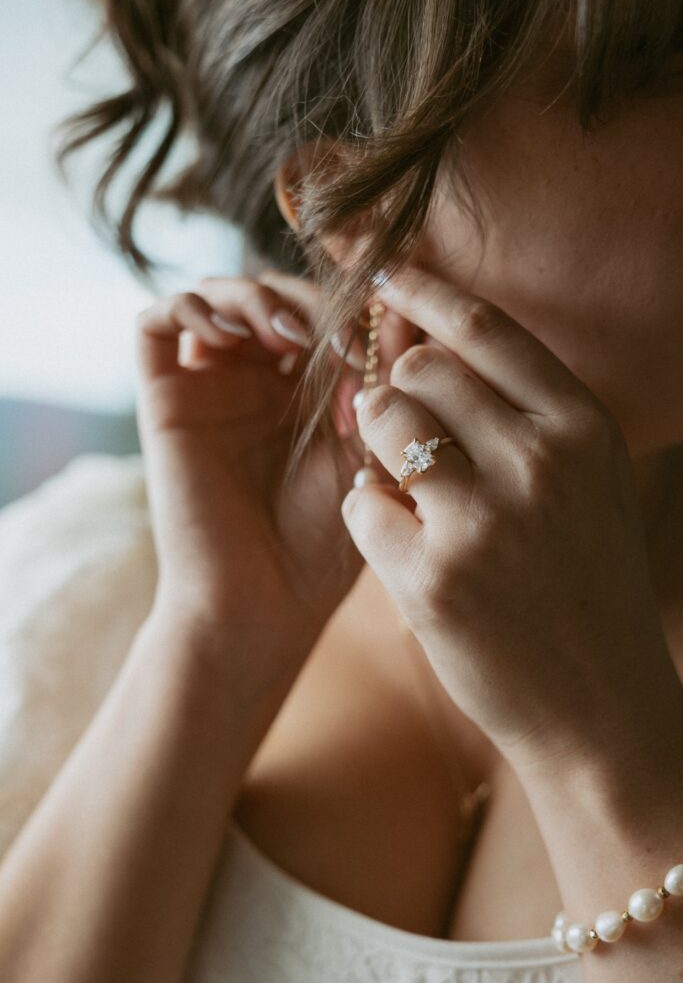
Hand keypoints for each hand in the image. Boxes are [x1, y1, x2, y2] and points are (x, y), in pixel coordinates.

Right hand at [135, 269, 376, 682]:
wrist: (262, 601)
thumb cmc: (323, 543)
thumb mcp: (367, 450)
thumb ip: (380, 381)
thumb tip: (408, 312)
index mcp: (308, 393)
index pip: (323, 311)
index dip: (349, 307)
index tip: (378, 340)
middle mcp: (257, 382)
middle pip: (273, 292)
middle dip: (307, 299)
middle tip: (337, 337)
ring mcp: (209, 386)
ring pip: (218, 294)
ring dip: (254, 295)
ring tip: (285, 335)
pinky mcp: (164, 397)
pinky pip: (156, 321)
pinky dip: (189, 305)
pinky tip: (228, 335)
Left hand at [341, 264, 677, 768]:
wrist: (601, 710)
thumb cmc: (587, 589)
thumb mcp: (589, 487)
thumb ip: (527, 418)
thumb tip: (432, 350)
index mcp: (583, 429)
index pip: (487, 329)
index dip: (426, 292)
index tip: (385, 272)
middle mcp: (539, 463)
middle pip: (421, 372)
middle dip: (398, 392)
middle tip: (403, 427)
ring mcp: (483, 521)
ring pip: (382, 422)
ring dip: (378, 444)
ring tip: (405, 484)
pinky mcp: (431, 579)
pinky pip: (360, 503)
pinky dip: (370, 516)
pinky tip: (404, 546)